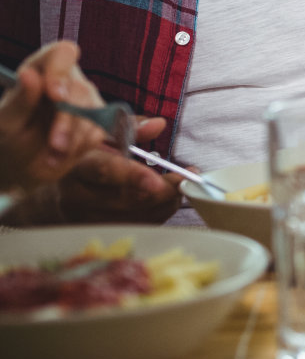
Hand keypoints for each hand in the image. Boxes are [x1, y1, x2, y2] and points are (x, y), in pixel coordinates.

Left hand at [0, 41, 109, 190]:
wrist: (20, 167)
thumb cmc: (8, 138)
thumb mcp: (5, 122)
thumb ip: (19, 100)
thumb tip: (29, 74)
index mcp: (42, 69)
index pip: (62, 53)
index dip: (61, 71)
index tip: (54, 95)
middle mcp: (69, 80)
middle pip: (80, 89)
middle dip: (68, 119)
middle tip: (54, 144)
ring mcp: (87, 101)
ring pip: (93, 112)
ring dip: (73, 139)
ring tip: (51, 157)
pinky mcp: (97, 122)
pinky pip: (97, 132)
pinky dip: (79, 149)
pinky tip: (59, 156)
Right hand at [55, 117, 182, 223]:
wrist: (64, 191)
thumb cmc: (90, 157)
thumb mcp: (104, 136)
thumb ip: (132, 128)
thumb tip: (159, 124)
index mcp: (79, 166)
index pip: (105, 171)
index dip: (132, 176)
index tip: (158, 179)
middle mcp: (77, 197)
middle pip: (127, 198)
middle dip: (164, 190)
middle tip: (187, 176)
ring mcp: (86, 220)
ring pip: (136, 216)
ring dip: (166, 203)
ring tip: (181, 186)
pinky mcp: (100, 233)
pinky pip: (137, 227)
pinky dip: (159, 214)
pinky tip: (167, 200)